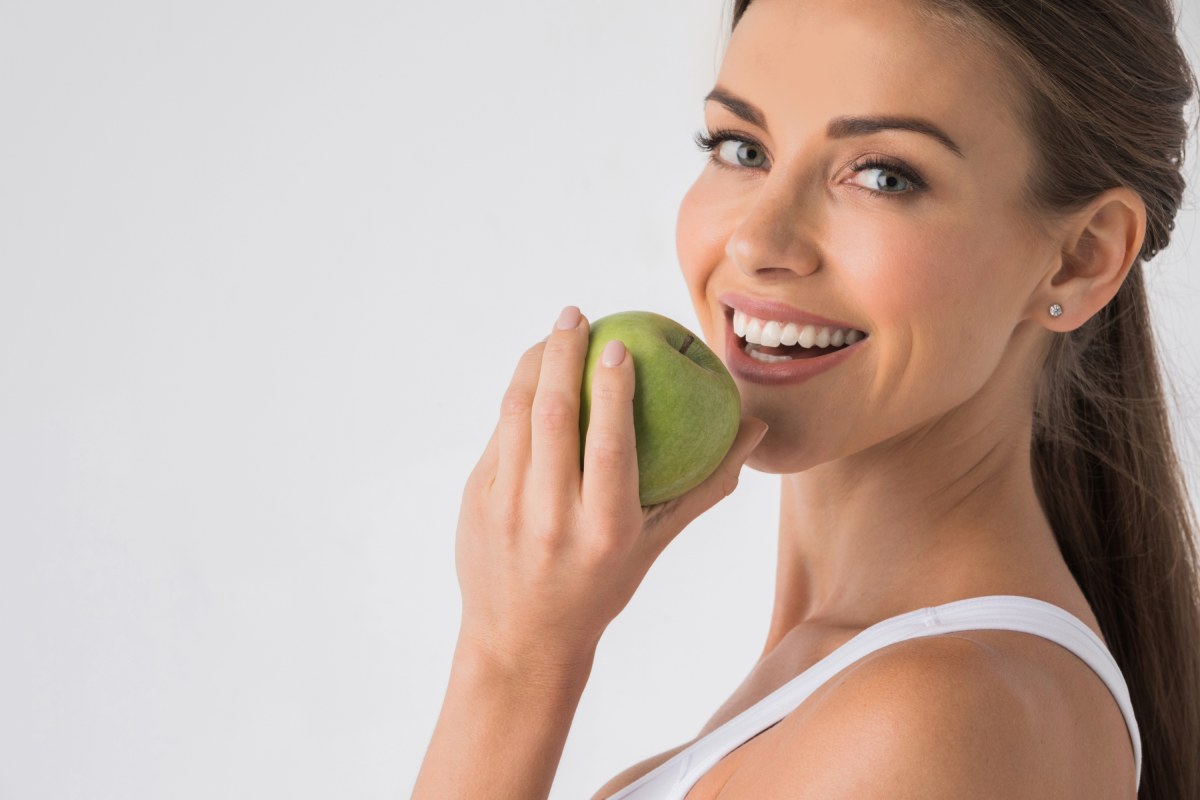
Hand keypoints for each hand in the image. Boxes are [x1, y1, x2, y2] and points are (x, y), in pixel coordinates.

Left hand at [454, 305, 767, 677]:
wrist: (520, 639)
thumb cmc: (601, 586)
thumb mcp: (655, 544)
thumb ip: (704, 486)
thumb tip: (756, 428)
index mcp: (604, 529)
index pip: (608, 445)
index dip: (612, 389)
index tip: (618, 343)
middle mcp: (550, 518)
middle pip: (552, 416)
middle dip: (562, 354)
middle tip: (574, 314)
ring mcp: (504, 509)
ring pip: (514, 417)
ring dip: (531, 366)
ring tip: (551, 334)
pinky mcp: (473, 503)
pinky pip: (496, 437)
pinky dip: (514, 400)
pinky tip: (529, 378)